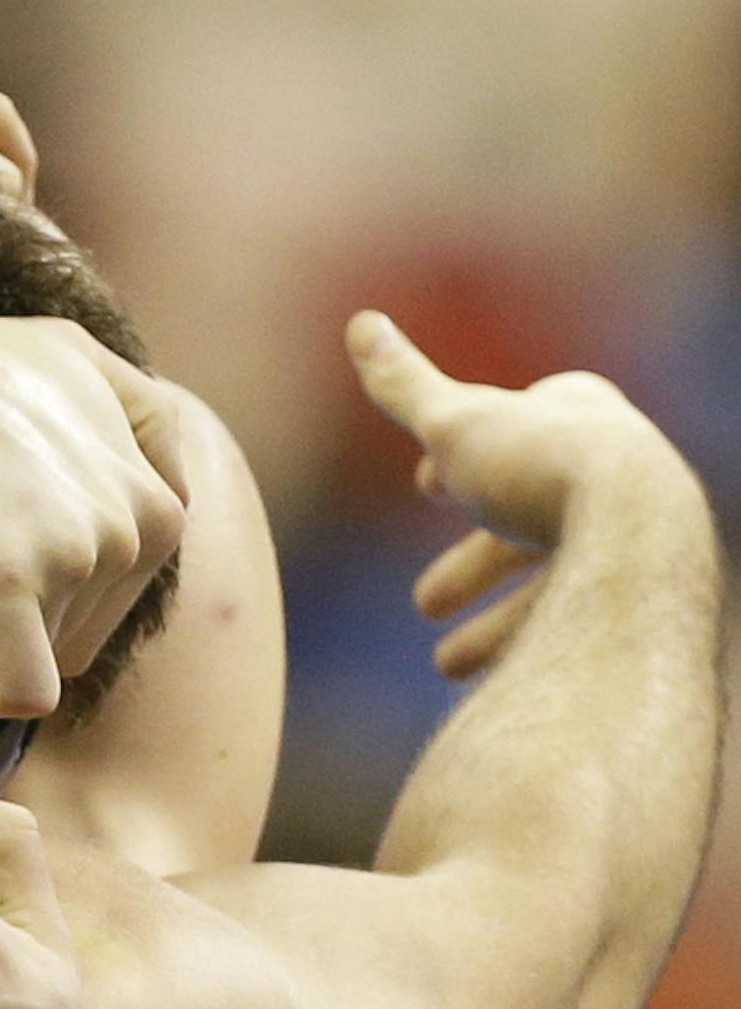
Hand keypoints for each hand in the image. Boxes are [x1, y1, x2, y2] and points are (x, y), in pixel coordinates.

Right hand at [0, 312, 187, 718]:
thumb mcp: (74, 360)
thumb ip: (138, 418)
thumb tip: (174, 488)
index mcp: (157, 496)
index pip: (112, 600)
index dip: (43, 587)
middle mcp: (138, 524)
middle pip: (77, 636)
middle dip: (13, 618)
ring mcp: (81, 556)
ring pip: (42, 664)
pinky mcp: (13, 589)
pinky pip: (14, 696)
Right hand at [348, 310, 699, 677]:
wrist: (636, 539)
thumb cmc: (543, 469)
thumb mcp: (453, 423)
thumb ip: (405, 384)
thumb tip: (361, 324)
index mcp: (582, 413)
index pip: (516, 427)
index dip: (463, 459)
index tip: (425, 488)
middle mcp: (622, 470)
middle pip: (530, 516)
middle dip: (475, 560)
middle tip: (425, 600)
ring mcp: (639, 536)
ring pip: (555, 582)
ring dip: (495, 624)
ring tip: (445, 663)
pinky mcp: (646, 597)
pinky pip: (579, 628)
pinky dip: (526, 651)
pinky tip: (486, 683)